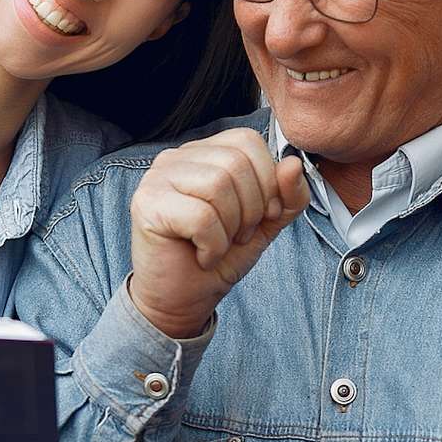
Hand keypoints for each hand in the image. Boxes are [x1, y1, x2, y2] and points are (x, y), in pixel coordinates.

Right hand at [127, 128, 308, 337]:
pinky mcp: (147, 204)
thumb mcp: (266, 224)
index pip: (247, 141)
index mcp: (203, 153)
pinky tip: (203, 256)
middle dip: (251, 209)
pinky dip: (213, 245)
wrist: (182, 300)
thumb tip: (294, 164)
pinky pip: (200, 216)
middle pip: (235, 163)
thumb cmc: (219, 257)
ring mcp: (156, 178)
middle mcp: (175, 158)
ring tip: (218, 246)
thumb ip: (287, 195)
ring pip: (217, 186)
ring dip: (230, 228)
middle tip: (237, 236)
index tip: (262, 216)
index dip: (267, 180)